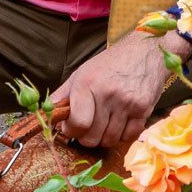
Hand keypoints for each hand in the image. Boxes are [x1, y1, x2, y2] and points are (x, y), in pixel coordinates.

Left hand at [52, 31, 191, 146]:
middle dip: (86, 137)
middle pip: (92, 137)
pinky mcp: (144, 108)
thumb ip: (62, 94)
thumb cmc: (111, 62)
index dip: (71, 131)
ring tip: (104, 125)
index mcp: (88, 84)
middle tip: (88, 128)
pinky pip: (128, 136)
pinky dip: (122, 135)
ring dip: (104, 137)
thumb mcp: (82, 72)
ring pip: (110, 140)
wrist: (147, 51)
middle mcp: (108, 94)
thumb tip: (45, 113)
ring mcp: (128, 102)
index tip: (72, 128)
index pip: (77, 123)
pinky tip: (120, 123)